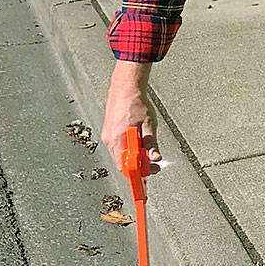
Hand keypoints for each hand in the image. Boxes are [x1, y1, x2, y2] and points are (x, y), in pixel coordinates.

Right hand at [100, 59, 161, 176]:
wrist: (125, 88)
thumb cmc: (136, 103)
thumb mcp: (149, 124)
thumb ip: (152, 143)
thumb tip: (156, 158)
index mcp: (118, 139)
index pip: (125, 167)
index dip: (137, 174)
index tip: (149, 177)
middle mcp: (110, 140)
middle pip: (123, 163)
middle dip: (138, 166)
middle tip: (153, 163)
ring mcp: (108, 137)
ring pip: (121, 156)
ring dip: (134, 158)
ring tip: (147, 149)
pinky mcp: (109, 134)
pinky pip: (118, 149)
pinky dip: (129, 150)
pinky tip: (139, 143)